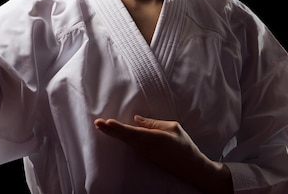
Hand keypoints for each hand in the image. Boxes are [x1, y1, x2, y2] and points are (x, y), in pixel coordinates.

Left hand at [94, 115, 231, 192]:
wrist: (191, 167)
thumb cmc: (184, 145)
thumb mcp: (173, 128)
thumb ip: (154, 123)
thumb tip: (136, 119)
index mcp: (156, 139)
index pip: (134, 132)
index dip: (120, 128)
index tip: (108, 123)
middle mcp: (147, 147)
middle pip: (125, 137)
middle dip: (110, 130)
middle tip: (97, 122)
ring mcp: (145, 152)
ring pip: (126, 141)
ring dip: (113, 133)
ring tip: (100, 125)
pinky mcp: (145, 155)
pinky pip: (130, 144)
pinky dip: (120, 138)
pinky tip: (112, 132)